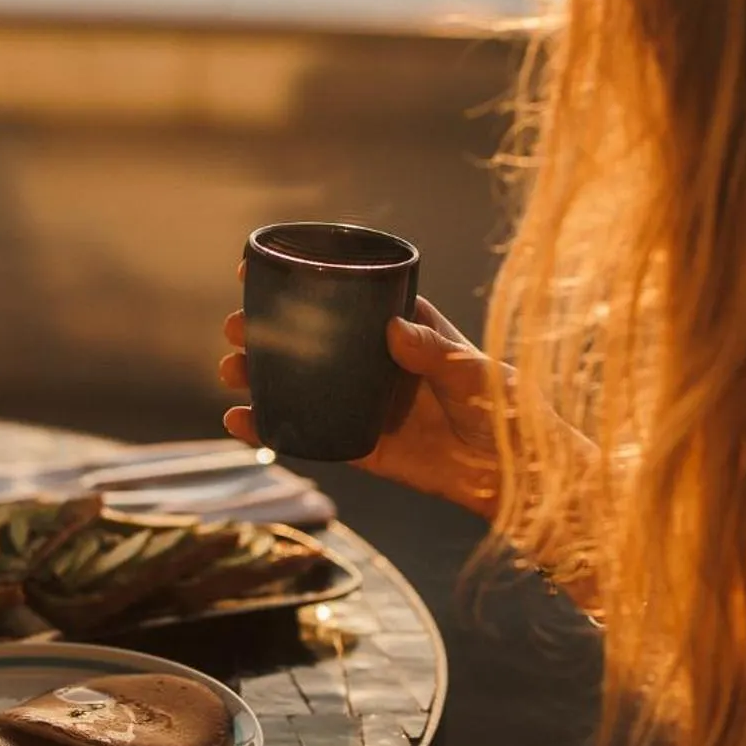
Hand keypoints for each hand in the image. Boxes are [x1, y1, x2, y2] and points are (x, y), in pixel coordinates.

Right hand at [220, 291, 502, 517]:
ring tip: (230, 371)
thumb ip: (437, 352)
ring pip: (299, 384)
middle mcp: (374, 361)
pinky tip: (240, 421)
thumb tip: (392, 329)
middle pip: (308, 338)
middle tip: (236, 327)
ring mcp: (362, 402)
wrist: (516, 476)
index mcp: (400, 328)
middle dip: (265, 329)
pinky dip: (270, 429)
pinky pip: (308, 434)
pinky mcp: (359, 444)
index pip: (344, 294)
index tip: (258, 269)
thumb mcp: (476, 372)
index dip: (300, 280)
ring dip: (259, 376)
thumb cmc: (508, 410)